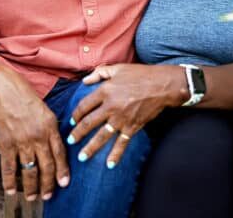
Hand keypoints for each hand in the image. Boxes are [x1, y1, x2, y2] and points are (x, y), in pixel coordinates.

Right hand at [0, 62, 68, 200]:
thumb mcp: (43, 107)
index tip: (64, 183)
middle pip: (46, 166)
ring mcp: (21, 141)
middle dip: (48, 184)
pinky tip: (11, 190)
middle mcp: (37, 135)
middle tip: (49, 195)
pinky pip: (8, 168)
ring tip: (33, 197)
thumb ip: (48, 126)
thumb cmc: (21, 93)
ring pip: (29, 171)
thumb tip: (51, 142)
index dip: (62, 170)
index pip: (59, 153)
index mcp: (50, 125)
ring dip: (31, 187)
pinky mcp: (4, 144)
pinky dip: (9, 182)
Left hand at [69, 64, 186, 166]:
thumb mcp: (118, 69)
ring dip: (91, 148)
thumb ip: (99, 73)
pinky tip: (109, 164)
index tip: (72, 120)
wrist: (161, 85)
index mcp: (105, 91)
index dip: (76, 114)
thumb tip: (84, 81)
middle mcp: (111, 106)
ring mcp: (121, 119)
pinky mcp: (132, 127)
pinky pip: (122, 143)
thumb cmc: (140, 74)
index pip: (84, 105)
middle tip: (70, 141)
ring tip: (82, 157)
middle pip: (89, 123)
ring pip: (102, 136)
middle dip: (78, 133)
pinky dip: (116, 155)